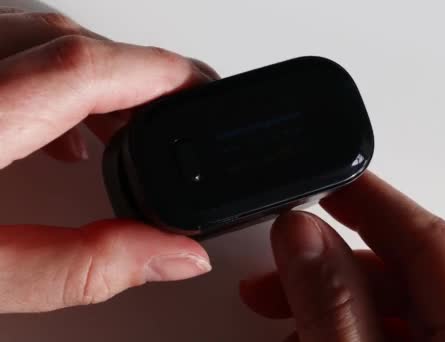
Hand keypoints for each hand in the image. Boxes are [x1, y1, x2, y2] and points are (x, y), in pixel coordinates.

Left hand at [0, 9, 218, 312]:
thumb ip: (82, 268)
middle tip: (177, 115)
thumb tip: (175, 256)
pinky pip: (7, 49)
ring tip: (126, 130)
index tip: (204, 89)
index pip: (79, 67)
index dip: (156, 72)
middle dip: (137, 73)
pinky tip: (63, 132)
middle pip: (66, 39)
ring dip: (94, 73)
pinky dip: (51, 76)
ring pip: (37, 35)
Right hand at [240, 172, 444, 340]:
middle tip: (281, 255)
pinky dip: (352, 330)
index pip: (431, 238)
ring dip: (335, 299)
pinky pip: (400, 336)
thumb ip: (333, 305)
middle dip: (335, 258)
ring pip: (399, 308)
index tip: (328, 176)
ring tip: (278, 309)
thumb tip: (302, 234)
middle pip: (410, 272)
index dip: (374, 198)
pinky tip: (310, 337)